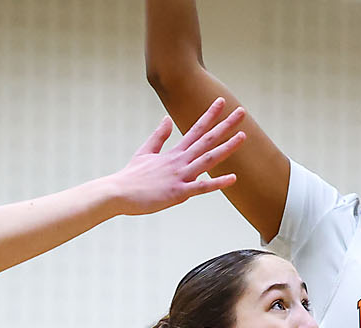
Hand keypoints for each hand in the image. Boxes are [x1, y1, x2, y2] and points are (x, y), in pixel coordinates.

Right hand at [108, 100, 246, 215]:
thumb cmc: (131, 176)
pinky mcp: (177, 193)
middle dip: (225, 126)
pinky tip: (233, 178)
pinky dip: (218, 183)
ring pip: (208, 159)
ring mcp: (179, 176)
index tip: (221, 102)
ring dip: (226, 147)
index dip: (210, 115)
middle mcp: (179, 161)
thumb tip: (167, 120)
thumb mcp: (145, 151)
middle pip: (207, 140)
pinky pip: (201, 188)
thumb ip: (159, 136)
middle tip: (241, 112)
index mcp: (173, 153)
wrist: (118, 193)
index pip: (196, 129)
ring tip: (243, 136)